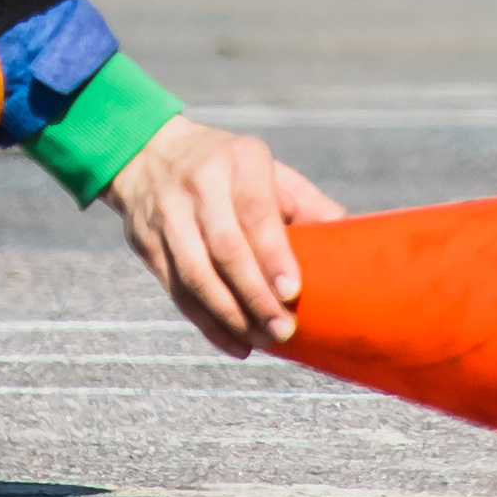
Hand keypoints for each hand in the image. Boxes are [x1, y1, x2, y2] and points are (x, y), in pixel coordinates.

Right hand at [103, 119, 344, 357]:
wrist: (147, 153)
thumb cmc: (226, 167)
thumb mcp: (266, 167)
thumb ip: (304, 201)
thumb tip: (349, 235)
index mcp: (237, 160)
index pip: (253, 210)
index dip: (272, 254)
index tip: (292, 292)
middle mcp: (197, 184)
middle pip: (224, 248)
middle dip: (254, 295)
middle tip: (282, 329)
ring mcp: (166, 215)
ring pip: (195, 275)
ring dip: (230, 315)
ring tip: (261, 341)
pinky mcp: (146, 244)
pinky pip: (176, 291)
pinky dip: (207, 323)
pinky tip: (235, 344)